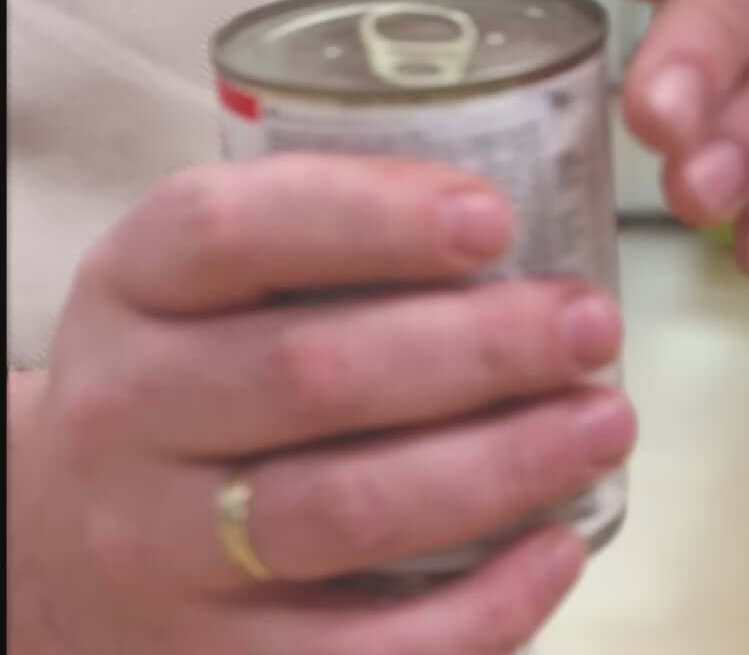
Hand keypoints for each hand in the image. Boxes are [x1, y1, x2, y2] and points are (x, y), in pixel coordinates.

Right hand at [10, 155, 631, 654]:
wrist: (64, 526)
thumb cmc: (193, 364)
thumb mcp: (214, 273)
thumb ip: (325, 234)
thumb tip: (515, 225)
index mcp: (137, 282)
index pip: (231, 229)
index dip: (371, 218)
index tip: (496, 221)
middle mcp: (128, 408)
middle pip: (312, 374)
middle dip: (478, 348)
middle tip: (592, 325)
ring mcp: (157, 545)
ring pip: (342, 511)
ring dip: (500, 467)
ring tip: (605, 422)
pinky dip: (475, 610)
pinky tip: (559, 548)